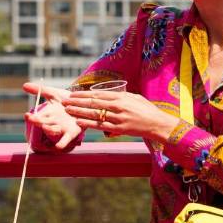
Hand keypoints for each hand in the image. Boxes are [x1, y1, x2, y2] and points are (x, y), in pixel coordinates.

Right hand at [22, 83, 81, 148]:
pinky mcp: (71, 133)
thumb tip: (24, 85)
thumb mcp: (54, 94)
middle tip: (32, 119)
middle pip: (42, 123)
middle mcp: (52, 122)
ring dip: (49, 129)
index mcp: (48, 113)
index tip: (27, 115)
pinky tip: (58, 146)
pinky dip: (61, 144)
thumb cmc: (67, 101)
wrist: (84, 106)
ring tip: (45, 126)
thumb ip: (40, 90)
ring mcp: (61, 128)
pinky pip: (65, 140)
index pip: (37, 116)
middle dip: (37, 122)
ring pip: (52, 131)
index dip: (31, 117)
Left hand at [64, 89, 178, 141]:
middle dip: (77, 102)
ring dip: (79, 112)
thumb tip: (107, 95)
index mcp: (122, 97)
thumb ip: (121, 96)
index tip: (73, 94)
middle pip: (93, 103)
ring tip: (68, 110)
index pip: (98, 94)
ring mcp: (118, 118)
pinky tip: (79, 122)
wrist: (157, 123)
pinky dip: (88, 124)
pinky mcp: (119, 128)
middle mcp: (119, 107)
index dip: (84, 94)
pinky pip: (100, 126)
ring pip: (94, 114)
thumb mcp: (135, 98)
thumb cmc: (146, 109)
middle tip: (65, 101)